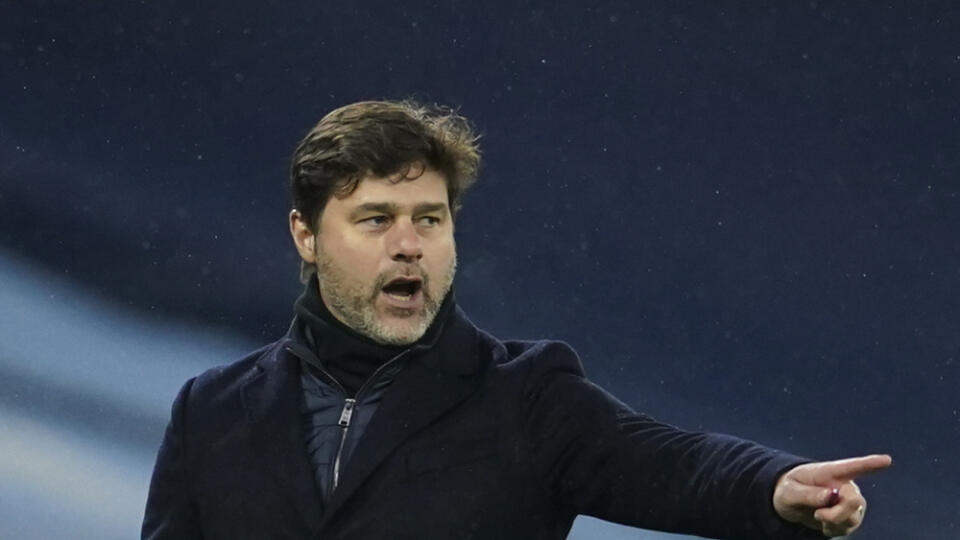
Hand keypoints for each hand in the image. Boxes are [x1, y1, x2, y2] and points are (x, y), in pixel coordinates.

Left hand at [772, 454, 891, 536]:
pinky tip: (823, 524)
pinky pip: (848, 528)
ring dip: (834, 521)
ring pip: (853, 517)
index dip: (870, 463)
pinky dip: (833, 529)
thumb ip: (808, 493)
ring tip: (817, 515)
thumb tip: (831, 495)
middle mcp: (844, 485)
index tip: (886, 460)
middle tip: (819, 514)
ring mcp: (849, 502)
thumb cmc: (789, 490)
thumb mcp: (789, 491)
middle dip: (838, 512)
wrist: (789, 504)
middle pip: (854, 500)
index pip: (853, 466)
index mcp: (830, 472)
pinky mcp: (848, 517)